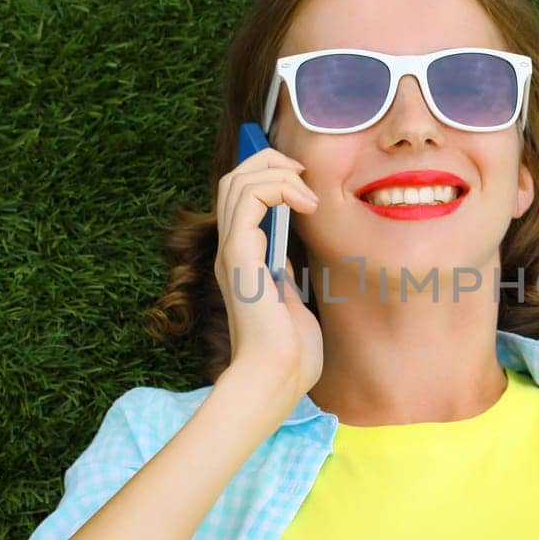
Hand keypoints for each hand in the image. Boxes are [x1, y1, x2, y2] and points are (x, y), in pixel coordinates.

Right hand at [212, 148, 322, 405]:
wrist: (277, 377)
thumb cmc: (290, 355)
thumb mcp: (291, 306)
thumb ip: (284, 280)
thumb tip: (287, 262)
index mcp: (242, 261)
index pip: (241, 198)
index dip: (269, 176)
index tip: (304, 184)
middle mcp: (231, 251)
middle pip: (234, 180)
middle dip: (269, 162)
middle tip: (304, 174)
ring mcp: (232, 251)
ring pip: (238, 181)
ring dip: (278, 173)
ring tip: (307, 193)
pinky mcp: (240, 255)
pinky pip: (250, 199)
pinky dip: (279, 188)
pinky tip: (305, 204)